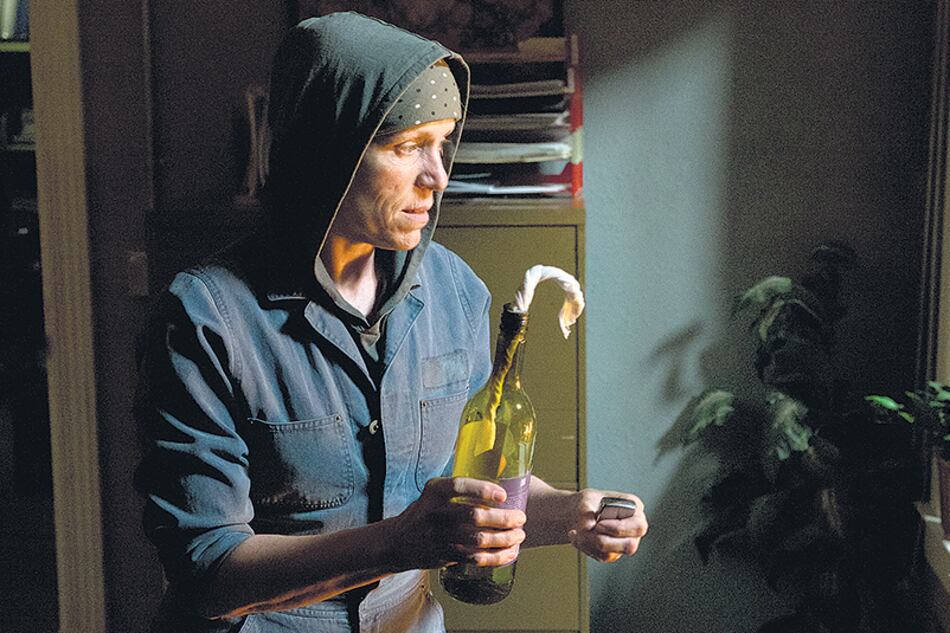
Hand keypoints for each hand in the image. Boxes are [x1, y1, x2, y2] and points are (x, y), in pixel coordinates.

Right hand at [387, 477, 526, 571]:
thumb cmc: (426, 512)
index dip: (483, 490)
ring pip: (478, 539)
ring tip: (519, 535)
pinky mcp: (443, 555)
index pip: (459, 486)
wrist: (399, 541)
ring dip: (504, 538)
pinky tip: (509, 553)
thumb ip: (459, 490)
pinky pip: (474, 558)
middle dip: (503, 518)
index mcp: (434, 491)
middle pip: (473, 516)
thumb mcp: (434, 494)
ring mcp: (438, 536)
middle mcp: (435, 513)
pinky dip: (495, 557)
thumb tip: (500, 479)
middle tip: (520, 518)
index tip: (503, 495)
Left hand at [567, 489, 647, 562]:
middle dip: (604, 540)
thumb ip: (586, 513)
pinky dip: (586, 547)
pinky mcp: (613, 553)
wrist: (580, 512)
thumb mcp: (584, 501)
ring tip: (579, 531)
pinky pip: (601, 557)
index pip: (639, 527)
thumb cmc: (588, 503)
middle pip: (630, 546)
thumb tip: (587, 527)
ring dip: (590, 543)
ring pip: (611, 554)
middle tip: (588, 530)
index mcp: (634, 508)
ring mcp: (625, 543)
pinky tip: (579, 536)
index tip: (599, 524)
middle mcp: (634, 528)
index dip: (619, 528)